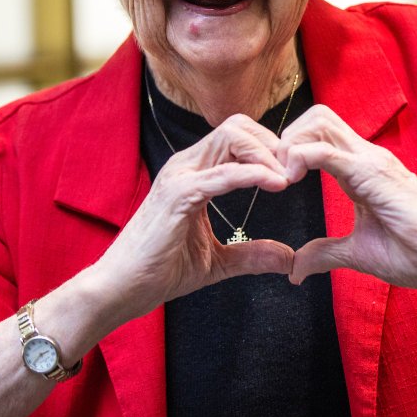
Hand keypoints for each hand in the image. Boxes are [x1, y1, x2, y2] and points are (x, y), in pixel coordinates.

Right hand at [93, 114, 294, 323]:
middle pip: (238, 126)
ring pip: (231, 137)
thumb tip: (288, 259)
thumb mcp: (218, 262)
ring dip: (266, 153)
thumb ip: (252, 255)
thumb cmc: (161, 271)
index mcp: (195, 173)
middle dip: (273, 143)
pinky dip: (252, 174)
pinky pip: (222, 173)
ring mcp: (180, 176)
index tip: (292, 173)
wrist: (121, 290)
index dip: (269, 148)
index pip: (237, 136)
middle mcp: (186, 165)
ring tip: (288, 177)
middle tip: (295, 171)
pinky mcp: (177, 195)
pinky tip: (275, 184)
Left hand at [278, 105, 416, 290]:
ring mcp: (369, 160)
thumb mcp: (358, 253)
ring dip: (290, 144)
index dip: (293, 149)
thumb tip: (296, 268)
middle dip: (287, 138)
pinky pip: (324, 150)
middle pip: (317, 117)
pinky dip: (299, 157)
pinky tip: (291, 181)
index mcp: (362, 170)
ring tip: (283, 177)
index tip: (278, 180)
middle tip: (276, 174)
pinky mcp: (370, 172)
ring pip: (318, 122)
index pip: (321, 134)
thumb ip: (326, 253)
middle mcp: (365, 156)